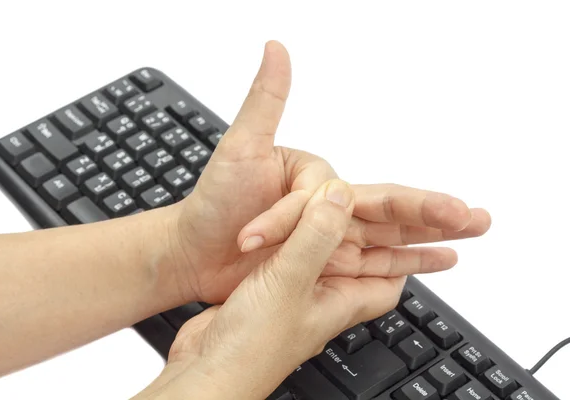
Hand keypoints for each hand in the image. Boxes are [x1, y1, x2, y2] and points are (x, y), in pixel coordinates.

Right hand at [137, 180, 408, 399]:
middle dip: (367, 236)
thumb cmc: (252, 346)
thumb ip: (316, 237)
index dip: (404, 256)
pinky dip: (286, 241)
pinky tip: (279, 232)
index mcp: (340, 301)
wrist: (206, 371)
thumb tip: (342, 195)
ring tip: (326, 210)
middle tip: (377, 211)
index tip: (412, 232)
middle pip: (355, 264)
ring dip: (322, 234)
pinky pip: (285, 260)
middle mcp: (319, 300)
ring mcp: (291, 297)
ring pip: (317, 258)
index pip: (389, 281)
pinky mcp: (262, 292)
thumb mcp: (291, 282)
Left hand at [168, 40, 490, 304]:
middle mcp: (329, 206)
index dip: (304, 216)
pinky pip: (372, 264)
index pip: (332, 196)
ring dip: (431, 236)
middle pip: (390, 206)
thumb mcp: (238, 150)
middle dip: (432, 211)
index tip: (254, 234)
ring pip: (390, 235)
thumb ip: (265, 103)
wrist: (195, 253)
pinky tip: (433, 260)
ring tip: (471, 232)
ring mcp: (330, 237)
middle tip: (474, 215)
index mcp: (315, 178)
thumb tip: (276, 49)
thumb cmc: (212, 203)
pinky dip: (405, 262)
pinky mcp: (326, 265)